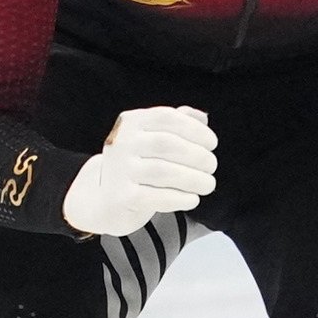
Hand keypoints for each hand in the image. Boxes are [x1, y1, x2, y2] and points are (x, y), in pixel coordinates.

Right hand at [63, 106, 215, 235]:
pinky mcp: (123, 197)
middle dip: (197, 155)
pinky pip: (157, 196)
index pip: (166, 117)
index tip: (211, 143)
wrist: (105, 199)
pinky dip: (180, 198)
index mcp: (131, 122)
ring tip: (208, 184)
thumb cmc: (138, 166)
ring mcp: (120, 170)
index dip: (194, 129)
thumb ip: (177, 123)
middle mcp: (122, 143)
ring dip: (193, 178)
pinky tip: (192, 199)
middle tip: (211, 166)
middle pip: (166, 144)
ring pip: (163, 171)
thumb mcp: (152, 138)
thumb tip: (202, 118)